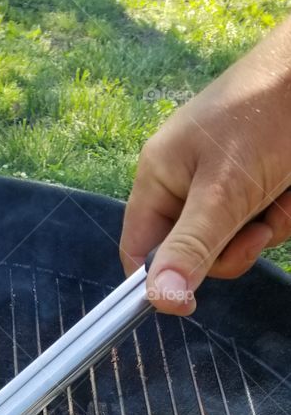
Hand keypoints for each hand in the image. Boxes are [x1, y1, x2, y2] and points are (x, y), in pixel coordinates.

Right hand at [120, 17, 290, 314]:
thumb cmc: (263, 113)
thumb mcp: (223, 191)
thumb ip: (191, 247)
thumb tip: (160, 300)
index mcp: (159, 177)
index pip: (139, 251)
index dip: (158, 280)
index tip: (187, 302)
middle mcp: (186, 183)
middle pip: (191, 257)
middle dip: (229, 250)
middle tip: (254, 227)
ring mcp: (223, 185)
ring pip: (232, 245)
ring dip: (262, 232)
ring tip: (277, 197)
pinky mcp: (256, 186)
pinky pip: (262, 227)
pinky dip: (282, 216)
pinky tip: (289, 191)